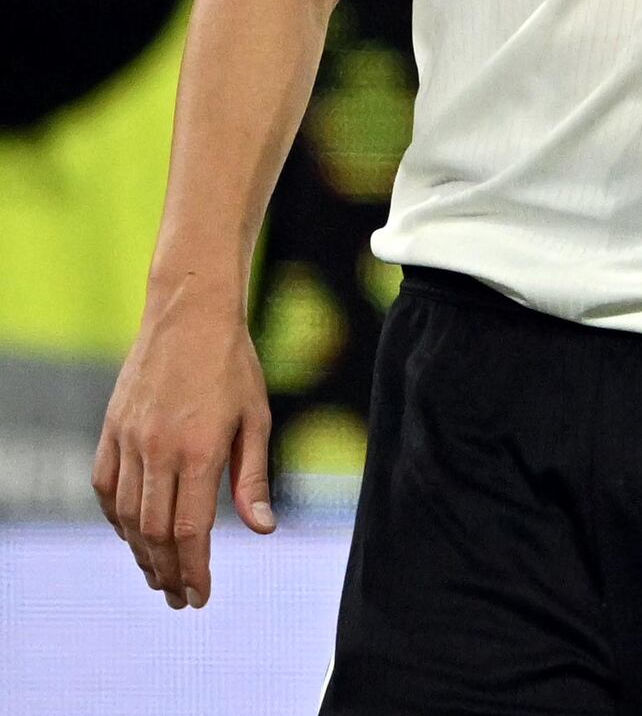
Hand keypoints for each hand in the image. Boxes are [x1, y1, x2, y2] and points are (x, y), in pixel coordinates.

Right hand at [95, 290, 273, 609]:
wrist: (188, 316)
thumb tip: (262, 530)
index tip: (200, 596)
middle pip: (154, 532)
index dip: (194, 568)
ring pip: (125, 516)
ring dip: (140, 553)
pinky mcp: (110, 432)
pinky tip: (132, 536)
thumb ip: (252, 478)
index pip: (189, 530)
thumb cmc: (233, 366)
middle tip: (179, 598)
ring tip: (158, 576)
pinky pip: (106, 488)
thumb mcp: (255, 419)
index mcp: (198, 451)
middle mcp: (156, 451)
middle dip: (167, 572)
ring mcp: (127, 441)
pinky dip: (117, 519)